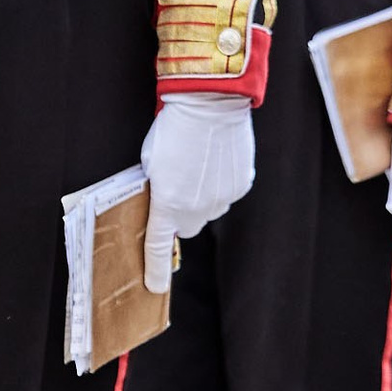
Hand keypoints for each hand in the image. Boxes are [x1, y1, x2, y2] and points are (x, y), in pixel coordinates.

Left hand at [139, 95, 256, 289]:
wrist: (211, 103)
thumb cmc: (174, 128)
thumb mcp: (150, 162)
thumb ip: (155, 188)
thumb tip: (162, 200)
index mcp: (167, 204)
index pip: (157, 246)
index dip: (154, 270)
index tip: (154, 287)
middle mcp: (196, 208)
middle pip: (186, 227)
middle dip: (180, 215)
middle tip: (176, 188)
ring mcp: (222, 198)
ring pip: (209, 209)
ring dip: (202, 197)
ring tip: (199, 165)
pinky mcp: (241, 185)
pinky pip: (228, 193)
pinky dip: (221, 183)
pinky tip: (216, 159)